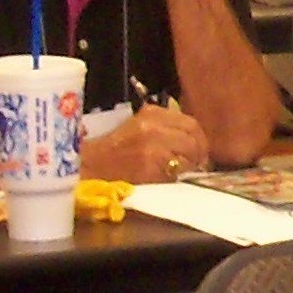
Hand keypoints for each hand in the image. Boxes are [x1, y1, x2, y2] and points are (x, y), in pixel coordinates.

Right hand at [81, 104, 213, 182]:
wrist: (92, 165)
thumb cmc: (116, 149)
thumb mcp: (140, 127)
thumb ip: (166, 128)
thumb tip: (196, 141)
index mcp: (152, 113)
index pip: (192, 124)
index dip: (200, 140)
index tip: (200, 151)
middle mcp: (153, 126)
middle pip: (194, 139)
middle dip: (199, 154)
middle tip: (196, 164)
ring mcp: (153, 147)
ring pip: (189, 156)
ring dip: (190, 167)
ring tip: (181, 172)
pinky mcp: (151, 167)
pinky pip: (177, 173)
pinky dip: (178, 177)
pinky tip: (169, 179)